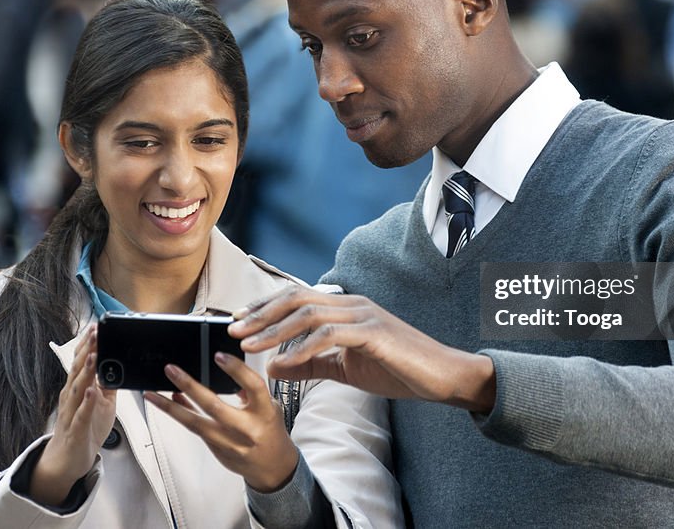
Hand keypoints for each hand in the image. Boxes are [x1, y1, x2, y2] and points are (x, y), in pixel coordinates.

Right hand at [30, 326, 115, 504]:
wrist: (67, 461)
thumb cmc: (84, 430)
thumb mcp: (101, 403)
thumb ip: (107, 384)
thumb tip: (117, 365)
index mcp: (77, 389)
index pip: (81, 362)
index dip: (88, 344)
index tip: (96, 326)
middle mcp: (71, 397)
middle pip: (77, 369)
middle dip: (87, 349)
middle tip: (96, 331)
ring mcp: (72, 413)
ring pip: (78, 388)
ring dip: (86, 371)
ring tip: (94, 354)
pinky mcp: (76, 430)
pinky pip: (81, 414)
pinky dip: (87, 401)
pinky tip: (92, 390)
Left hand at [145, 353, 298, 491]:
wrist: (272, 467)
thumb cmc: (271, 431)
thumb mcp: (270, 406)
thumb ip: (249, 390)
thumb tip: (225, 370)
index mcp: (265, 411)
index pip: (252, 386)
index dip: (236, 370)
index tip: (218, 356)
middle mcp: (246, 428)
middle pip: (214, 406)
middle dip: (190, 386)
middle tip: (172, 370)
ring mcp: (229, 442)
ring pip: (195, 423)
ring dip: (170, 407)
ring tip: (153, 393)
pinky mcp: (217, 450)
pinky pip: (195, 430)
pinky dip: (181, 415)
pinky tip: (169, 403)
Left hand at [228, 288, 496, 412]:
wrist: (440, 376)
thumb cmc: (396, 369)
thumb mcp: (345, 368)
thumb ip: (311, 364)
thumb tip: (272, 366)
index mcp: (345, 307)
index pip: (297, 297)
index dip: (264, 307)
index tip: (238, 319)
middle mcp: (352, 303)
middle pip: (296, 299)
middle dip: (261, 314)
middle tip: (233, 329)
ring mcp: (364, 315)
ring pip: (309, 314)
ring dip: (274, 329)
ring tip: (250, 344)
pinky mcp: (374, 332)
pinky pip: (330, 335)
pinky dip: (303, 348)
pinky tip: (285, 362)